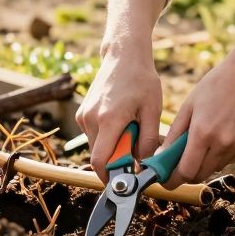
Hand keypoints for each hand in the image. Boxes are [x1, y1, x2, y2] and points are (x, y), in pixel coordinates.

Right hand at [75, 42, 163, 182]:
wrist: (123, 54)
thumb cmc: (141, 79)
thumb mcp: (153, 110)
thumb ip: (148, 141)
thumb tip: (144, 166)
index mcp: (109, 119)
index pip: (101, 162)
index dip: (111, 177)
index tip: (127, 180)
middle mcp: (91, 119)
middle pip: (99, 156)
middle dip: (117, 161)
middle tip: (136, 149)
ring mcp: (83, 116)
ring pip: (96, 147)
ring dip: (113, 148)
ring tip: (130, 129)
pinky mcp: (82, 113)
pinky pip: (93, 136)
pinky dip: (107, 138)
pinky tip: (121, 122)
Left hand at [160, 52, 234, 187]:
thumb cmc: (215, 85)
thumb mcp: (189, 106)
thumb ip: (174, 134)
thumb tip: (161, 156)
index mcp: (203, 132)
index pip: (186, 171)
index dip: (173, 180)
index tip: (166, 180)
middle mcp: (222, 143)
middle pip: (200, 175)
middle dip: (186, 174)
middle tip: (178, 164)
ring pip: (214, 168)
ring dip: (203, 164)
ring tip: (200, 143)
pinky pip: (228, 160)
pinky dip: (218, 156)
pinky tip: (218, 136)